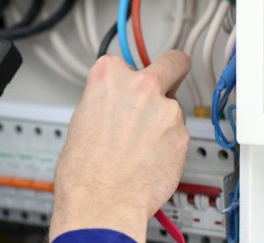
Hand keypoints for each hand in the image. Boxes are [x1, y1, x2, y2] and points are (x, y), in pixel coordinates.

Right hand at [50, 51, 190, 242]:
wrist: (102, 200)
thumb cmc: (84, 169)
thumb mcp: (81, 119)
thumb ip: (106, 102)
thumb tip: (117, 105)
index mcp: (108, 77)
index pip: (123, 62)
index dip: (126, 77)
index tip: (130, 82)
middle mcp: (140, 87)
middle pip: (172, 62)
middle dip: (172, 71)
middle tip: (169, 81)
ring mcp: (165, 110)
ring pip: (173, 107)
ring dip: (163, 121)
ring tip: (141, 146)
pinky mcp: (182, 135)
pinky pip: (178, 134)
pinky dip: (168, 144)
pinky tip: (149, 159)